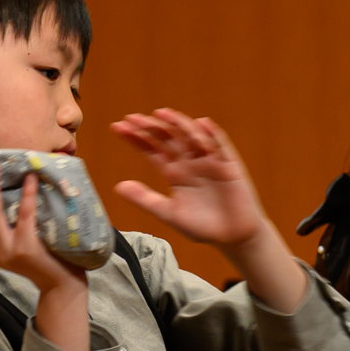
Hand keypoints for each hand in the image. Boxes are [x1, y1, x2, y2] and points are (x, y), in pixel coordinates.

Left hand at [110, 109, 269, 248]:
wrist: (231, 237)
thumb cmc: (201, 225)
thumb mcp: (167, 213)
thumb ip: (144, 199)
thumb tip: (117, 186)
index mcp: (174, 173)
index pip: (152, 149)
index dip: (136, 138)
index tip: (117, 127)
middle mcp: (190, 163)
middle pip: (168, 139)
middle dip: (151, 127)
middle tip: (132, 118)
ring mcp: (210, 162)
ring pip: (192, 137)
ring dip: (178, 124)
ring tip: (160, 114)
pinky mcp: (230, 166)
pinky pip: (222, 146)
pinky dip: (212, 134)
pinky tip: (201, 123)